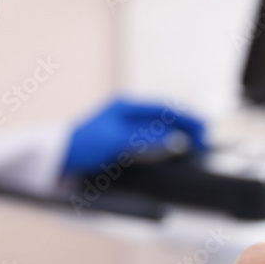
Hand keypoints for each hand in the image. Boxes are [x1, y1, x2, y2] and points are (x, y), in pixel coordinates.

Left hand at [62, 98, 206, 175]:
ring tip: (197, 146)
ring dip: (180, 135)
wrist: (58, 158)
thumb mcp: (115, 140)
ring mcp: (126, 126)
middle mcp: (128, 112)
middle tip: (205, 142)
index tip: (204, 131)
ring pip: (161, 128)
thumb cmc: (82, 144)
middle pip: (166, 116)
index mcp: (126, 105)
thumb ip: (146, 138)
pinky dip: (167, 144)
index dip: (188, 118)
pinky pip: (153, 139)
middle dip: (188, 126)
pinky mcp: (124, 140)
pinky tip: (175, 152)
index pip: (166, 107)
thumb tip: (175, 138)